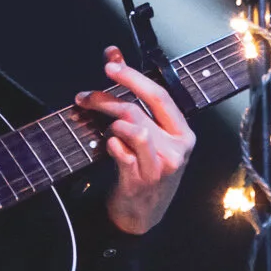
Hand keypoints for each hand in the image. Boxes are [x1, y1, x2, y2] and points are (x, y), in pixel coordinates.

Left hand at [76, 45, 196, 234]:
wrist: (142, 216)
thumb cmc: (146, 171)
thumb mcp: (150, 136)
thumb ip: (135, 96)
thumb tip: (113, 54)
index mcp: (183, 133)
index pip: (160, 96)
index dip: (133, 77)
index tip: (110, 65)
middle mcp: (177, 148)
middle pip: (141, 110)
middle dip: (110, 97)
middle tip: (87, 95)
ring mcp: (161, 166)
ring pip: (134, 129)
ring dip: (111, 125)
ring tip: (104, 129)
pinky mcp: (142, 181)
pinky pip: (123, 153)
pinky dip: (111, 145)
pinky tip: (109, 146)